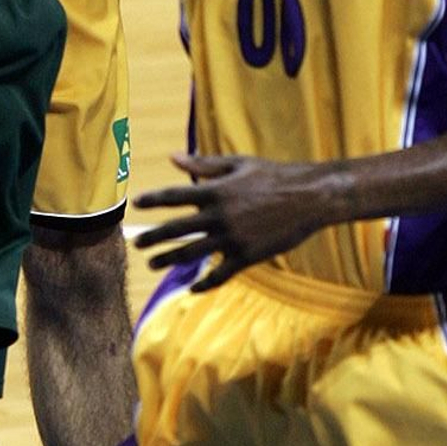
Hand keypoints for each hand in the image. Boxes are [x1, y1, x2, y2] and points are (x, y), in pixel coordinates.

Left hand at [133, 152, 343, 288]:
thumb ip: (204, 164)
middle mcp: (220, 216)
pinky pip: (220, 274)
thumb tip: (172, 157)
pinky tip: (192, 288)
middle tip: (137, 244)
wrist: (310, 198)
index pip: (175, 196)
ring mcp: (232, 238)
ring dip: (169, 259)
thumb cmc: (274, 175)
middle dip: (153, 238)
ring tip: (153, 264)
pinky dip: (204, 283)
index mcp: (216, 191)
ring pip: (192, 253)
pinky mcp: (247, 256)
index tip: (136, 204)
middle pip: (176, 229)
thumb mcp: (238, 164)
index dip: (153, 199)